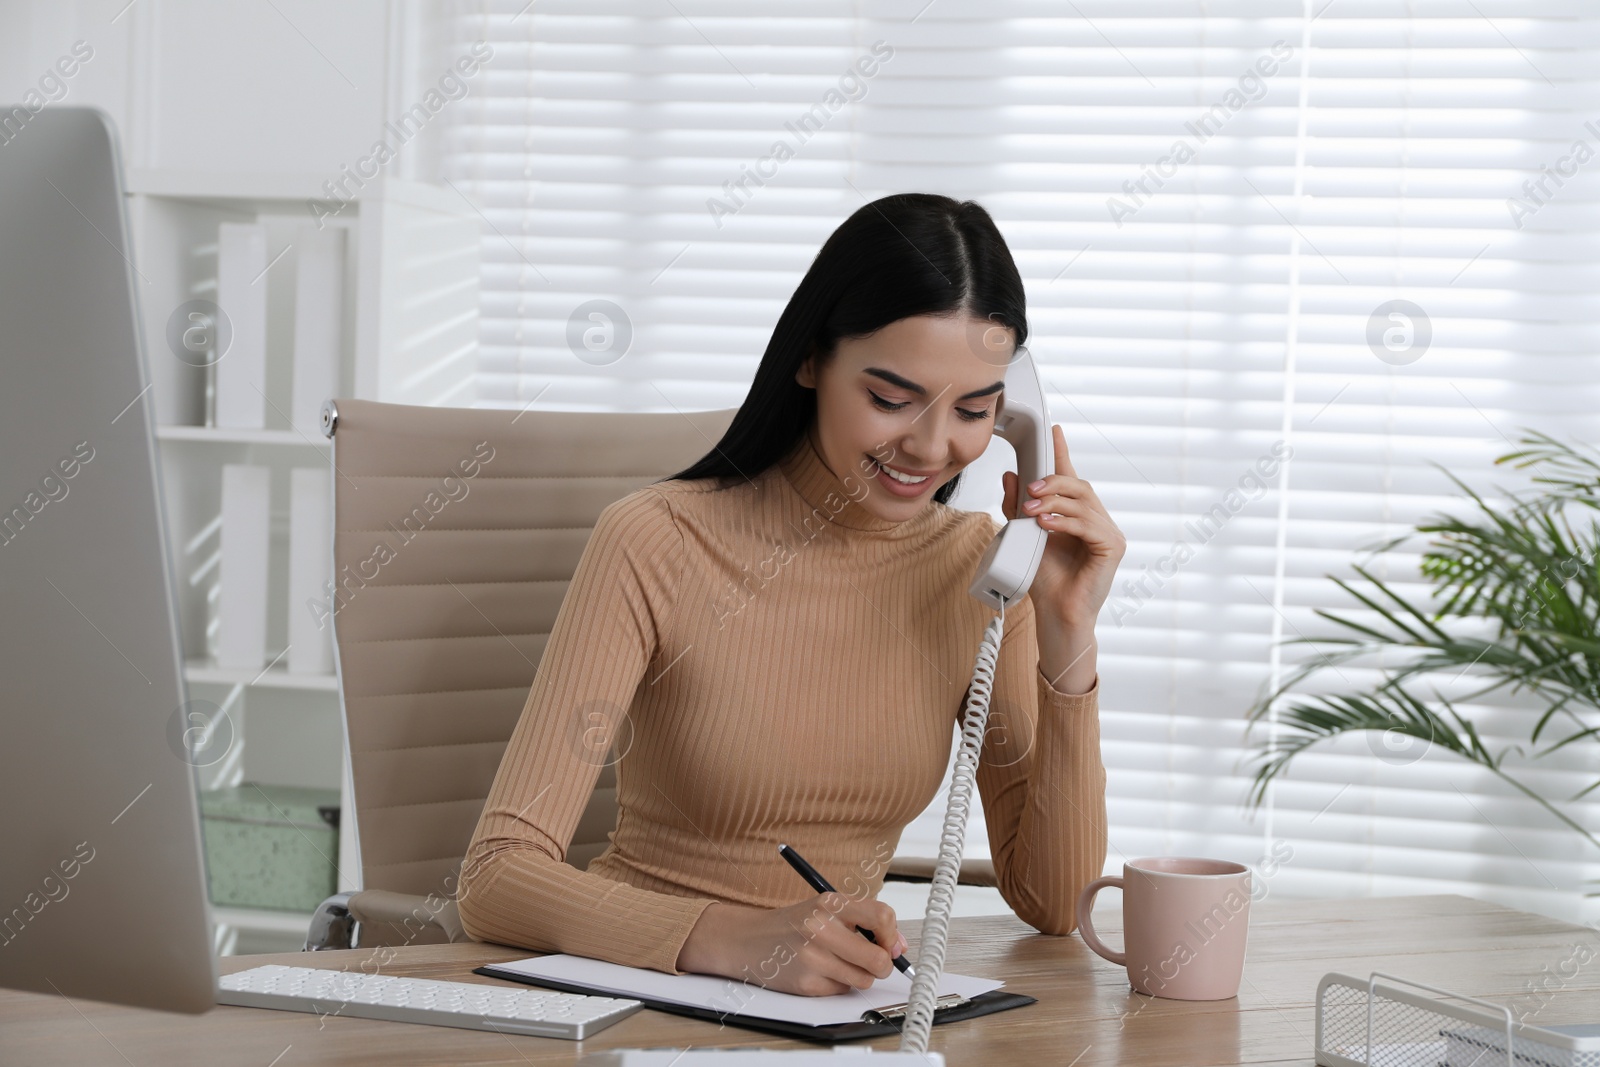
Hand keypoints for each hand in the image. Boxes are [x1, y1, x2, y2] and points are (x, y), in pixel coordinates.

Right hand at [676, 895, 906, 996]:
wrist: (748, 940)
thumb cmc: (794, 925)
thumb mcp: (826, 910)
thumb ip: (865, 922)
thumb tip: (899, 947)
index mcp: (830, 902)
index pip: (882, 916)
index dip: (892, 935)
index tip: (889, 943)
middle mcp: (821, 927)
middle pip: (878, 958)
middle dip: (882, 965)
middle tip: (872, 961)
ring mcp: (812, 956)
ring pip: (864, 979)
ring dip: (858, 976)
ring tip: (838, 963)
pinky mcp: (806, 982)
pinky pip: (842, 990)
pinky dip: (837, 985)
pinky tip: (820, 972)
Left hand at [1001, 423, 1125, 630]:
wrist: (1056, 614)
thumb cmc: (1044, 580)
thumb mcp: (1023, 536)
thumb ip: (1017, 507)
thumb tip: (1010, 476)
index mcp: (1077, 516)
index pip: (1071, 478)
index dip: (1063, 453)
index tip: (1054, 430)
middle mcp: (1097, 521)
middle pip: (1079, 486)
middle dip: (1051, 482)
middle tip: (1028, 489)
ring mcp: (1109, 533)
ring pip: (1083, 503)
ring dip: (1053, 502)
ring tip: (1030, 510)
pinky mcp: (1113, 547)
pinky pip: (1088, 525)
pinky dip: (1064, 521)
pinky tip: (1045, 524)